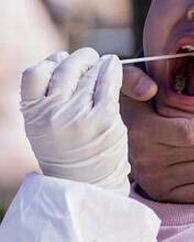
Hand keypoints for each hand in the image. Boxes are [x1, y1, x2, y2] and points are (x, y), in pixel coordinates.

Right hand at [20, 48, 129, 195]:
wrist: (87, 183)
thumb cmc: (69, 151)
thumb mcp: (45, 125)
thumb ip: (49, 96)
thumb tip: (61, 59)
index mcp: (33, 115)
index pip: (34, 73)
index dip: (49, 63)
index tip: (60, 62)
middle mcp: (52, 114)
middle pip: (65, 69)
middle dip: (79, 59)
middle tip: (89, 58)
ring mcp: (78, 116)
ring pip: (88, 75)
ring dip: (96, 64)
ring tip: (101, 64)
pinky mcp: (104, 119)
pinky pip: (108, 84)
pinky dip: (112, 70)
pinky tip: (113, 66)